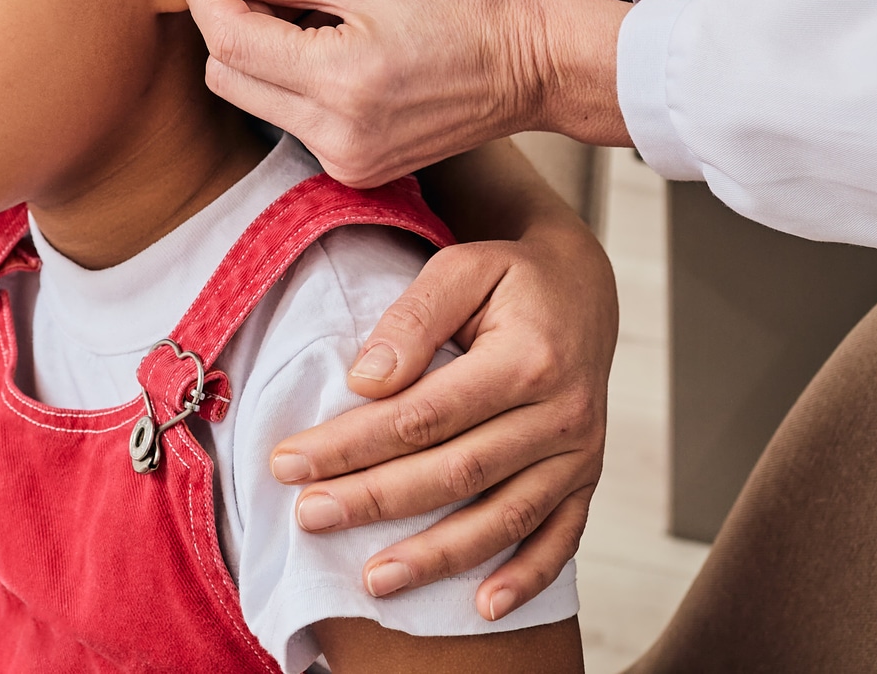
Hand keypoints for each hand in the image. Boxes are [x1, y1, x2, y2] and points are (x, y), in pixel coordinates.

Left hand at [171, 0, 629, 184]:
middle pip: (227, 74)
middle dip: (218, 16)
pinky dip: (282, 74)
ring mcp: (345, 161)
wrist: (535, 64)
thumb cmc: (467, 11)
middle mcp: (335, 138)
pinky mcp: (355, 168)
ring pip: (251, 97)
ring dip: (247, 45)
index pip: (229, 37)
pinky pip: (288, 116)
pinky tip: (304, 35)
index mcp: (340, 86)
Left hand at [270, 208, 616, 621]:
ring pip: (502, 517)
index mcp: (527, 358)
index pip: (424, 414)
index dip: (353, 443)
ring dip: (436, 557)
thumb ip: (413, 319)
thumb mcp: (460, 269)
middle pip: (455, 472)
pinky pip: (561, 539)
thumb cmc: (508, 277)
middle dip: (375, 500)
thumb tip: (366, 380)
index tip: (290, 461)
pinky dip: (525, 578)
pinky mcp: (587, 478)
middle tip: (308, 516)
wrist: (582, 290)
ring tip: (372, 581)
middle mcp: (561, 414)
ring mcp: (579, 454)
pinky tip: (480, 607)